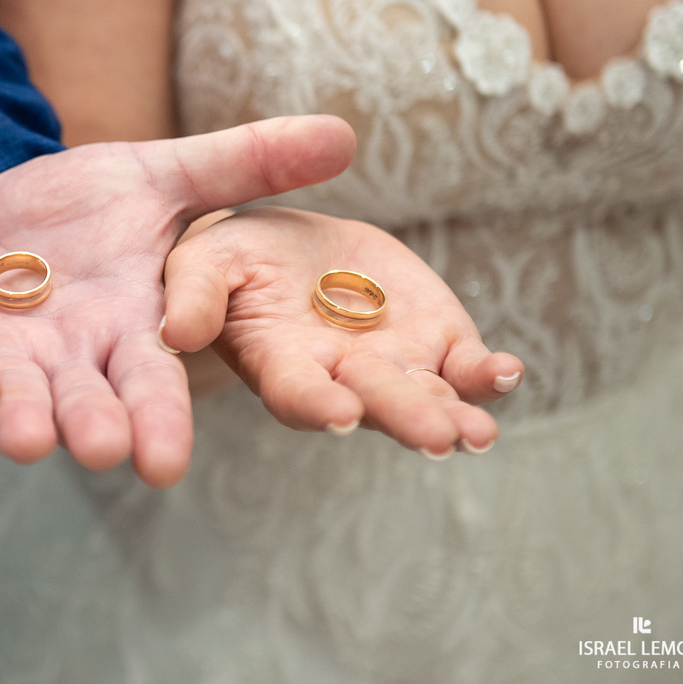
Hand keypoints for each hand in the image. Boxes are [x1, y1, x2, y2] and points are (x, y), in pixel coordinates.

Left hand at [0, 116, 355, 486]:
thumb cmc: (74, 208)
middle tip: (116, 453)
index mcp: (132, 328)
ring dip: (28, 419)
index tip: (170, 462)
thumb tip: (346, 133)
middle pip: (93, 401)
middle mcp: (74, 357)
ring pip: (23, 398)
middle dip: (102, 426)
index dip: (160, 420)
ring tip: (35, 441)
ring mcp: (7, 356)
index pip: (152, 381)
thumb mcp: (159, 175)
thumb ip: (244, 165)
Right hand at [161, 207, 523, 456]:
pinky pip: (465, 366)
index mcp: (280, 360)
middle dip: (407, 418)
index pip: (297, 392)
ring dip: (456, 415)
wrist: (291, 245)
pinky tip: (505, 373)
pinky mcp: (434, 337)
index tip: (340, 413)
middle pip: (375, 401)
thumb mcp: (204, 259)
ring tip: (478, 432)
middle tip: (438, 438)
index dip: (317, 404)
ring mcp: (393, 361)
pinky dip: (487, 375)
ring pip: (428, 396)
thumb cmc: (235, 258)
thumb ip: (195, 291)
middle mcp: (340, 374)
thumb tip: (177, 331)